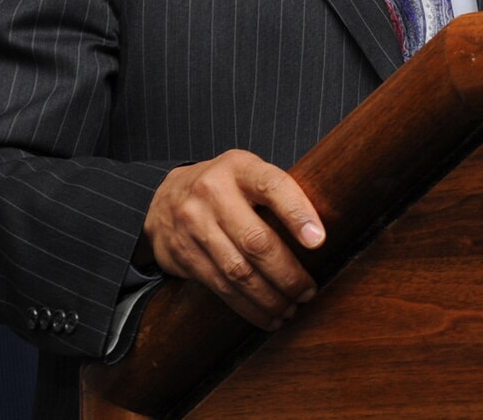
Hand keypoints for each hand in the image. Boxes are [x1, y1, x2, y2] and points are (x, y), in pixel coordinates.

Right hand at [138, 150, 326, 328]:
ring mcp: (193, 224)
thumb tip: (320, 236)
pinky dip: (248, 307)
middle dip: (288, 274)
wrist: (162, 199)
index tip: (318, 241)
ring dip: (270, 298)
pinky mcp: (182, 254)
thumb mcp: (247, 174)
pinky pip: (221, 288)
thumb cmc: (223, 188)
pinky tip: (268, 316)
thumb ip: (277, 195)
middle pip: (256, 240)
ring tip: (291, 309)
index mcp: (238, 167)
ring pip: (238, 271)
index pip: (273, 186)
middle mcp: (212, 192)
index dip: (298, 213)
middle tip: (308, 292)